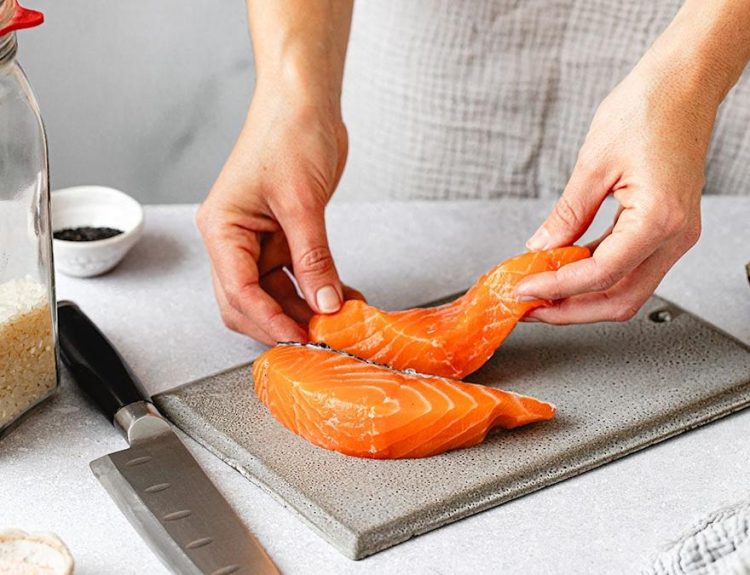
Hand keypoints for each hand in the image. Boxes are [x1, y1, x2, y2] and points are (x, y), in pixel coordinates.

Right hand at [197, 88, 361, 344]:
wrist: (305, 100)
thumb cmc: (288, 133)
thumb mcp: (302, 202)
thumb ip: (314, 258)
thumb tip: (325, 305)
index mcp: (222, 229)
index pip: (239, 291)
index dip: (269, 321)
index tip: (301, 339)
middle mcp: (235, 239)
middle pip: (248, 302)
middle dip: (282, 321)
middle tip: (319, 338)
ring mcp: (259, 240)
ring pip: (276, 293)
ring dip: (305, 309)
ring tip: (338, 321)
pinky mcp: (284, 236)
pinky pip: (298, 275)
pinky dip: (318, 289)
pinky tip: (343, 298)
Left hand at [515, 52, 714, 322]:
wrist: (684, 84)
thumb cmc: (649, 108)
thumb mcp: (593, 164)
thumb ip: (567, 215)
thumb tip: (541, 248)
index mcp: (659, 218)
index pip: (601, 275)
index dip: (556, 289)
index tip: (524, 290)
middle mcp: (675, 235)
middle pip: (619, 300)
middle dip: (570, 310)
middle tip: (530, 307)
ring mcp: (676, 235)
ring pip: (627, 290)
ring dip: (582, 297)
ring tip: (541, 291)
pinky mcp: (668, 228)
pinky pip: (631, 267)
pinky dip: (596, 275)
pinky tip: (566, 270)